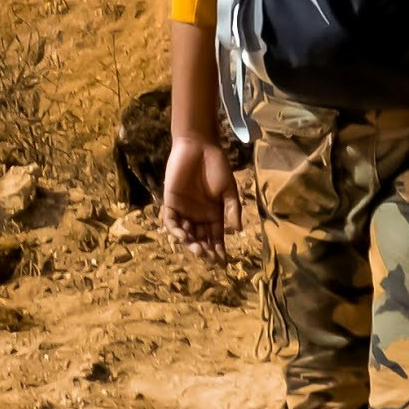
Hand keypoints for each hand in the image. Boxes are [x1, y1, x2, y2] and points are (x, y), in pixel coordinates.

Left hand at [160, 133, 237, 254]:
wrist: (199, 146)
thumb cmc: (216, 166)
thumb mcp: (229, 189)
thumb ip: (232, 208)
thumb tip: (238, 230)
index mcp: (214, 214)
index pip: (216, 237)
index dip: (218, 249)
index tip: (222, 262)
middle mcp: (198, 215)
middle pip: (200, 238)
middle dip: (204, 249)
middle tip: (207, 257)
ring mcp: (184, 210)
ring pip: (185, 233)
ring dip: (190, 243)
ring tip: (196, 249)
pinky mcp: (170, 202)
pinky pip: (171, 220)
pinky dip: (175, 229)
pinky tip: (182, 236)